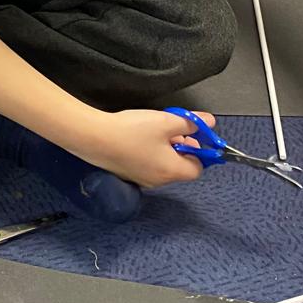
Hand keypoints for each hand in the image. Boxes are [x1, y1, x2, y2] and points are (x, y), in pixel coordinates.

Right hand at [72, 107, 215, 188]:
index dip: (200, 152)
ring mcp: (141, 180)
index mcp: (171, 171)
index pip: (197, 169)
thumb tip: (209, 123)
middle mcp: (158, 181)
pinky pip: (147, 165)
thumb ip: (190, 122)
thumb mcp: (166, 121)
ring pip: (163, 165)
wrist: (94, 137)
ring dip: (166, 149)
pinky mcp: (127, 175)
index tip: (192, 135)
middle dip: (182, 147)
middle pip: (180, 167)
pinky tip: (139, 137)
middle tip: (174, 127)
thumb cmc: (133, 130)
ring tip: (156, 129)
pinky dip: (150, 153)